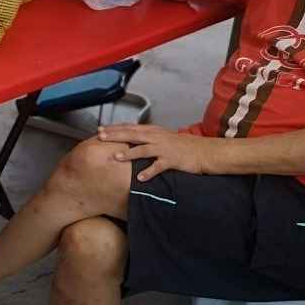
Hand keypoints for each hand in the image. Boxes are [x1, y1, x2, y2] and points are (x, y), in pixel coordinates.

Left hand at [97, 123, 212, 181]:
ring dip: (129, 153)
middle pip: (132, 134)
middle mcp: (156, 137)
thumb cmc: (182, 146)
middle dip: (115, 135)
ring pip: (143, 149)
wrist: (204, 151)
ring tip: (116, 157)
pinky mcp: (172, 160)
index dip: (114, 128)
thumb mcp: (163, 137)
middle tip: (100, 137)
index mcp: (153, 131)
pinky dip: (149, 172)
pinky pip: (158, 166)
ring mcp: (164, 148)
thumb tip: (131, 138)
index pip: (130, 127)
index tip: (100, 130)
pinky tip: (140, 178)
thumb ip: (148, 137)